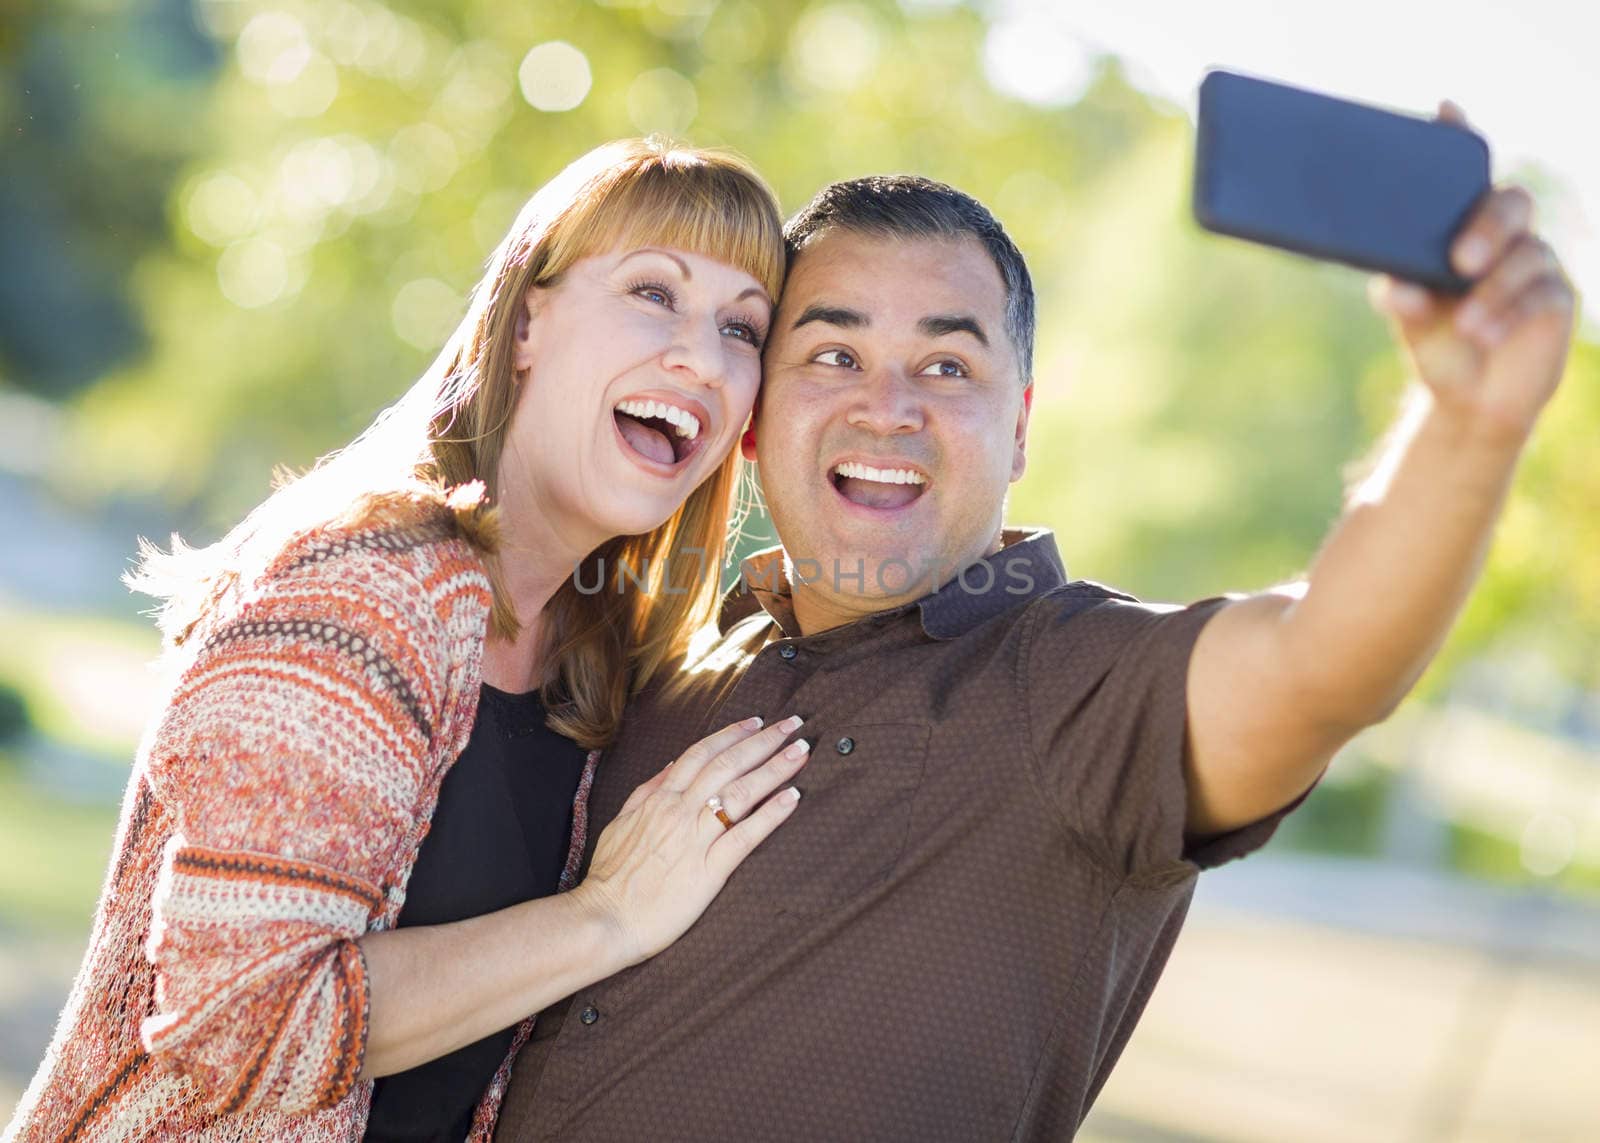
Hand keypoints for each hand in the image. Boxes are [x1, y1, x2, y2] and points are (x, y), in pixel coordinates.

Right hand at [570, 714, 808, 965]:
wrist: (604, 919)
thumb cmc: (610, 876)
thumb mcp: (621, 822)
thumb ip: (648, 791)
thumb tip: (672, 765)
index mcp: (659, 799)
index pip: (701, 754)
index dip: (732, 734)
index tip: (758, 721)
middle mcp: (679, 812)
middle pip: (728, 765)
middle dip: (764, 741)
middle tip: (793, 724)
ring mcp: (695, 840)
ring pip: (741, 794)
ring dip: (775, 769)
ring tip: (802, 752)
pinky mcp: (709, 871)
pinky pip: (745, 837)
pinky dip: (771, 815)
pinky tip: (793, 798)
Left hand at [1369, 101, 1576, 442]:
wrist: (1466, 397)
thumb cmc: (1435, 339)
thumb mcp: (1408, 314)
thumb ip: (1399, 292)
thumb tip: (1401, 286)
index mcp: (1463, 226)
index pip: (1466, 174)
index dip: (1460, 138)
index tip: (1444, 111)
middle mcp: (1504, 234)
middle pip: (1512, 203)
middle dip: (1488, 225)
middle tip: (1460, 260)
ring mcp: (1534, 263)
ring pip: (1526, 256)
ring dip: (1492, 292)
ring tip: (1464, 324)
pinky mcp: (1556, 299)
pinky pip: (1541, 295)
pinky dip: (1508, 314)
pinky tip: (1482, 333)